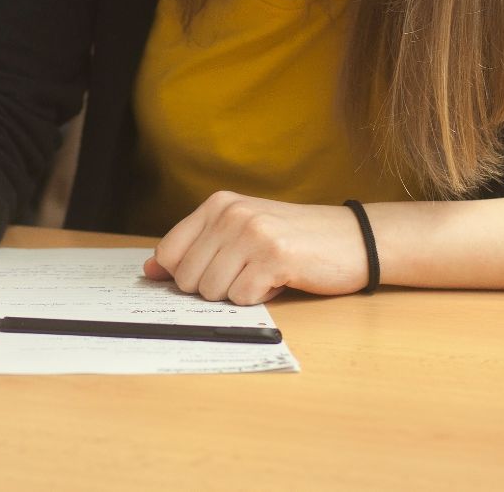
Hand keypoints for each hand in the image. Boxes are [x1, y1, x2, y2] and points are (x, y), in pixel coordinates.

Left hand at [142, 191, 370, 304]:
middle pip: (186, 278)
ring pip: (211, 290)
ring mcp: (253, 233)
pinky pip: (241, 298)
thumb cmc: (295, 239)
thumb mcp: (242, 231)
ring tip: (262, 275)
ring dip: (236, 294)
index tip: (201, 279)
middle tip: (244, 275)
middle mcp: (232, 213)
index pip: (168, 252)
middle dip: (212, 288)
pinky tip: (278, 280)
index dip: (178, 276)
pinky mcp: (274, 257)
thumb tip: (150, 270)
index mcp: (219, 203)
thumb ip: (197, 246)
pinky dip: (258, 299)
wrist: (353, 239)